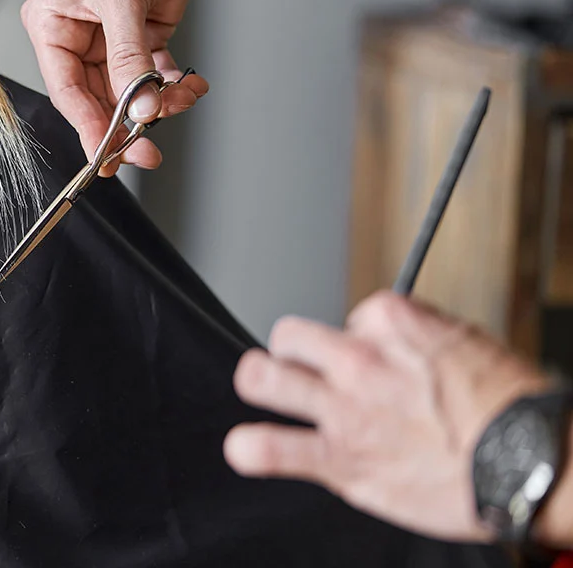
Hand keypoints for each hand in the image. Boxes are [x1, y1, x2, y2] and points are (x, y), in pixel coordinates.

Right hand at [22, 0, 210, 176]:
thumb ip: (128, 60)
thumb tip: (137, 110)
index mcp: (52, 23)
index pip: (65, 89)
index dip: (88, 125)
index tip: (108, 154)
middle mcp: (79, 36)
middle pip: (97, 99)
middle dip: (126, 123)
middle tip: (147, 150)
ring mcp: (114, 39)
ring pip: (129, 93)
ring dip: (158, 104)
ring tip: (181, 99)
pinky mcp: (145, 37)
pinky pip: (155, 77)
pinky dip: (174, 87)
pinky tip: (190, 85)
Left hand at [224, 291, 554, 542]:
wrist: (534, 462)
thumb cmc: (511, 410)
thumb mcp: (467, 342)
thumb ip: (417, 337)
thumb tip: (391, 336)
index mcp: (392, 323)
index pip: (348, 317)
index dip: (359, 340)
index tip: (377, 360)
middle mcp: (359, 360)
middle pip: (289, 336)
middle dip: (294, 352)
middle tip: (304, 370)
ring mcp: (344, 409)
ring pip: (262, 378)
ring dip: (259, 383)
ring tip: (265, 391)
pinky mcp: (341, 458)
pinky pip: (272, 448)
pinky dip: (251, 449)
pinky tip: (246, 449)